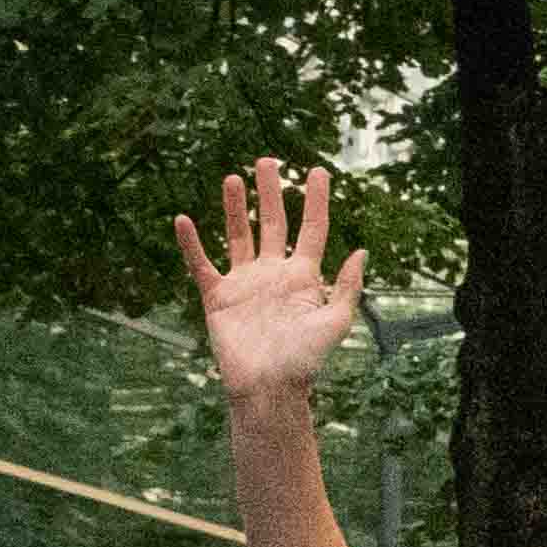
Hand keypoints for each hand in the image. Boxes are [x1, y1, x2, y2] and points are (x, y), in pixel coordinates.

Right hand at [178, 160, 367, 405]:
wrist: (269, 386)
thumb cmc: (305, 360)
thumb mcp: (336, 321)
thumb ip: (348, 286)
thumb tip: (362, 250)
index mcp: (304, 277)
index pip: (311, 229)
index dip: (316, 201)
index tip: (319, 172)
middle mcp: (274, 274)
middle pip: (273, 223)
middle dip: (272, 192)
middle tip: (269, 159)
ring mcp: (245, 283)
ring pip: (239, 235)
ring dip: (236, 207)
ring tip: (234, 177)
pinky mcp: (218, 296)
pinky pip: (202, 264)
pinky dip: (192, 243)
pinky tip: (184, 219)